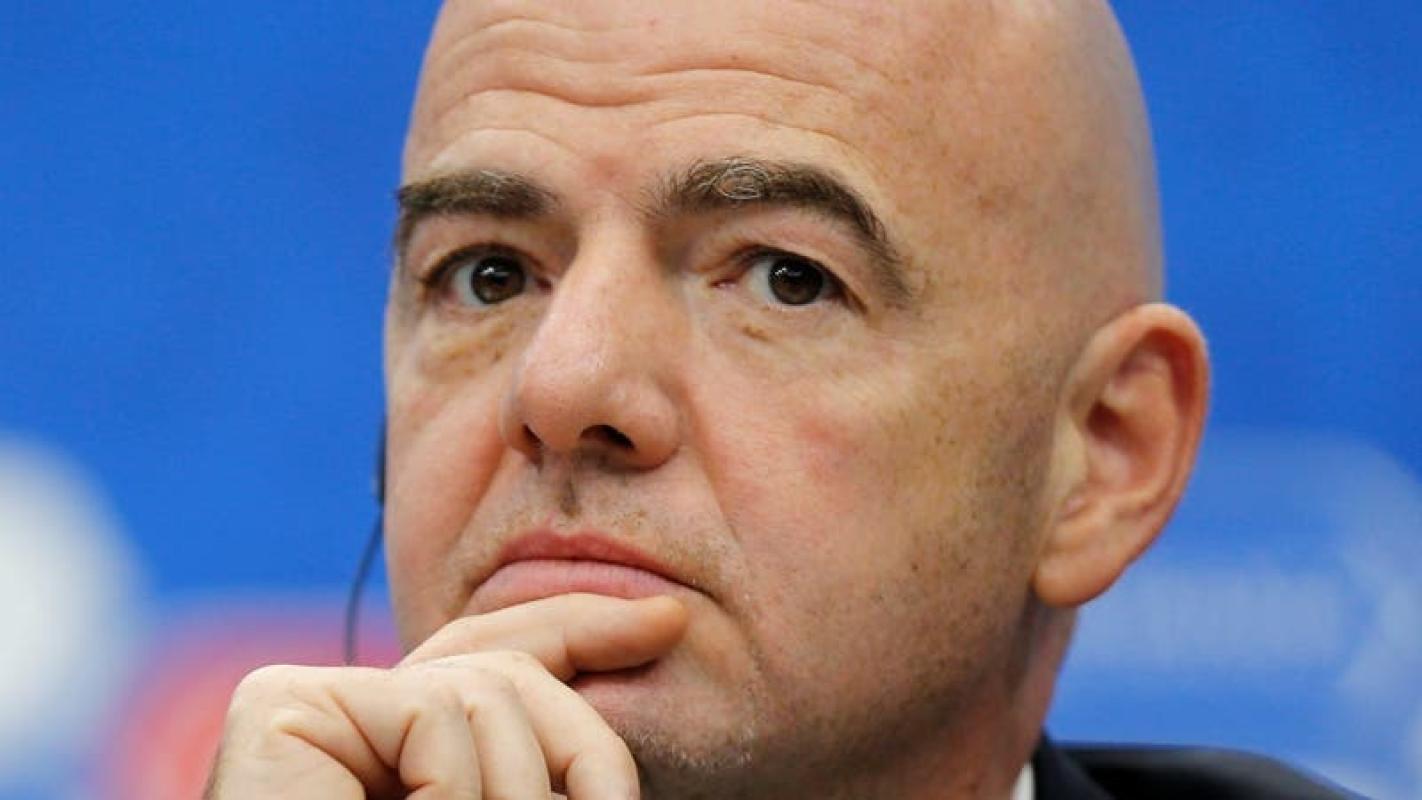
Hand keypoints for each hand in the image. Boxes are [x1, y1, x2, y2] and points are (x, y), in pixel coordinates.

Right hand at [204, 594, 687, 798]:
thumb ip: (543, 752)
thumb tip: (659, 626)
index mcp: (402, 745)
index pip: (498, 659)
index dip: (583, 629)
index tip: (667, 622)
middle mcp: (351, 712)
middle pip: (504, 674)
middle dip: (581, 742)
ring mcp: (309, 702)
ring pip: (482, 695)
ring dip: (519, 795)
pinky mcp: (279, 706)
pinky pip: (431, 714)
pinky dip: (457, 790)